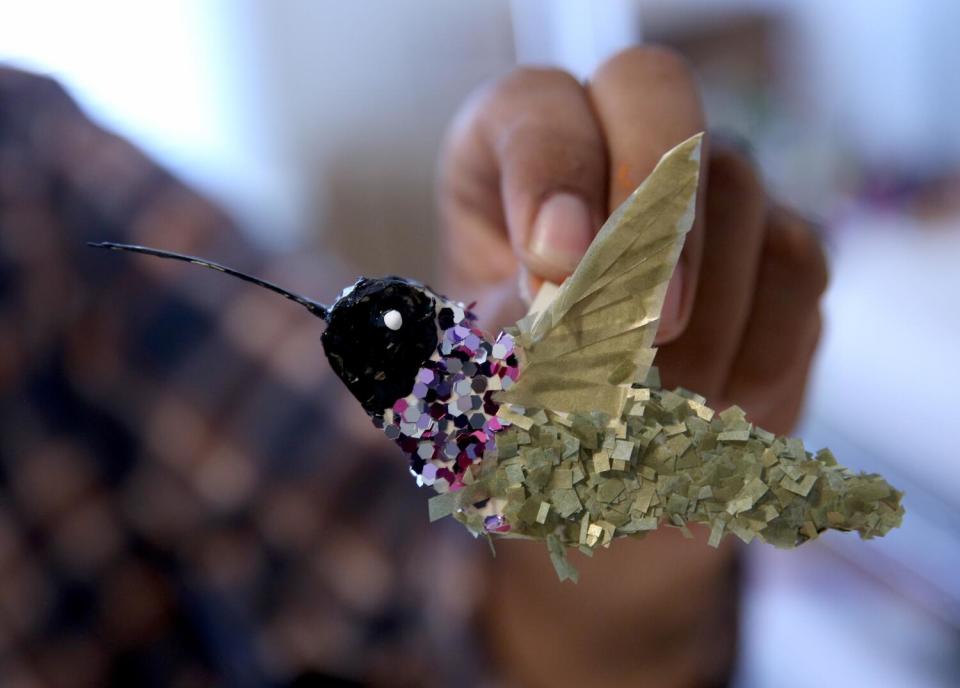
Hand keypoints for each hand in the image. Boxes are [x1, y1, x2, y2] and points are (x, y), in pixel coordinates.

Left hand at [438, 46, 827, 686]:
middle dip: (650, 217)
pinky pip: (797, 269)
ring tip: (657, 412)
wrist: (589, 459)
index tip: (552, 268)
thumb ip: (509, 336)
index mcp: (513, 153)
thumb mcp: (486, 369)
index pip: (539, 109)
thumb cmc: (513, 398)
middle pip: (655, 95)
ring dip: (701, 316)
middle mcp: (613, 142)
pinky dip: (757, 354)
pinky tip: (713, 411)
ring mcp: (706, 188)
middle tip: (646, 326)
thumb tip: (565, 316)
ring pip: (737, 188)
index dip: (551, 174)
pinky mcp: (778, 252)